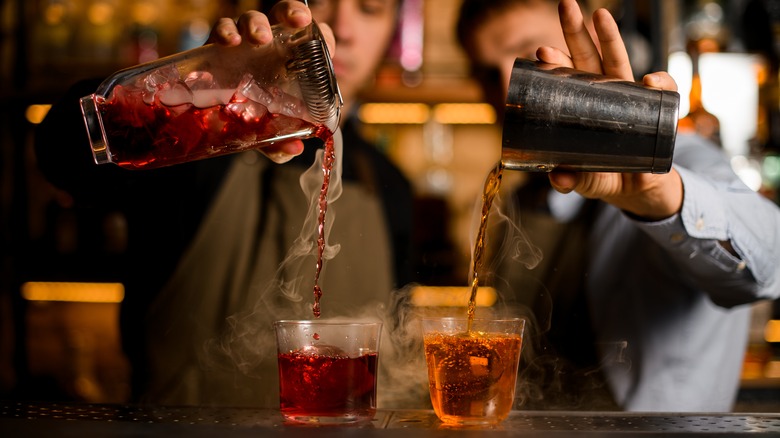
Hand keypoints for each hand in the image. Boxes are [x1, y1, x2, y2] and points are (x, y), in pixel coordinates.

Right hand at [206, 1, 335, 163]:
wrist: (218, 123)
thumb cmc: (255, 121)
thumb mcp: (271, 135)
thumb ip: (281, 142)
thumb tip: (294, 148)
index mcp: (291, 62)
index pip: (312, 37)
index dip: (320, 33)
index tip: (323, 40)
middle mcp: (270, 47)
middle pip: (283, 15)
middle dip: (290, 12)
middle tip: (296, 22)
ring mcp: (244, 45)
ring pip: (252, 19)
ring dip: (256, 23)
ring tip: (259, 38)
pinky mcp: (218, 48)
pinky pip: (222, 30)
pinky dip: (226, 31)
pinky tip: (229, 42)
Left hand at [534, 0, 682, 220]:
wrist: (641, 190)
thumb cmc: (606, 176)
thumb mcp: (585, 180)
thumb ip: (570, 181)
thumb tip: (557, 179)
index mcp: (582, 106)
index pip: (566, 78)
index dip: (555, 63)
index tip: (542, 52)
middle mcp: (604, 94)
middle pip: (588, 57)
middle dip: (576, 31)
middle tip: (565, 6)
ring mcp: (630, 98)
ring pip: (620, 61)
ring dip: (610, 36)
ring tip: (599, 15)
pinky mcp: (658, 110)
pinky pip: (663, 92)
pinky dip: (660, 82)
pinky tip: (650, 81)